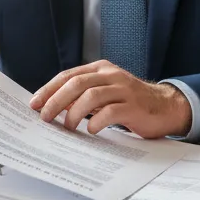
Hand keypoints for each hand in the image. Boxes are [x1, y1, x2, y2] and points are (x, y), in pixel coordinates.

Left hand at [28, 60, 191, 138]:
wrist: (165, 106)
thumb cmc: (130, 102)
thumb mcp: (106, 91)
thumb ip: (84, 95)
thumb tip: (53, 107)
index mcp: (101, 69)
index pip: (68, 75)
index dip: (49, 89)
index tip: (34, 104)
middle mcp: (111, 75)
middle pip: (76, 84)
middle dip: (56, 101)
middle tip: (44, 117)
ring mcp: (123, 90)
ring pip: (90, 96)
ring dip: (73, 113)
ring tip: (67, 127)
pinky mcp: (133, 106)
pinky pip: (109, 112)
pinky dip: (95, 122)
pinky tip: (90, 130)